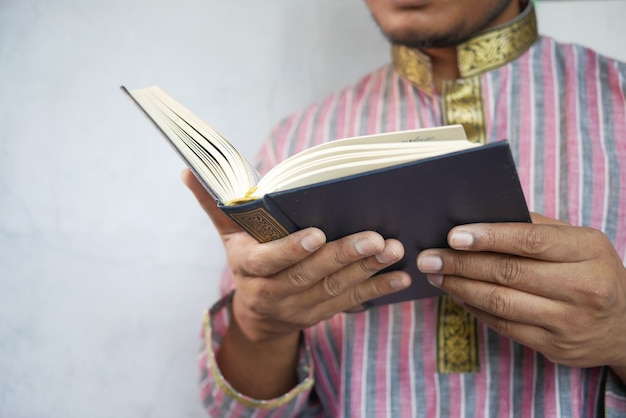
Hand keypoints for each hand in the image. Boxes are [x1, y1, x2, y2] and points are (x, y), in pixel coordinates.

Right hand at [182, 169, 410, 341]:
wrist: (257, 314)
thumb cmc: (246, 259)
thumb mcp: (227, 232)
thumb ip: (214, 202)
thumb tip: (189, 168)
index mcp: (248, 267)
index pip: (269, 261)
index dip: (292, 250)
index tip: (318, 234)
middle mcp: (271, 292)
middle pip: (309, 276)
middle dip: (343, 257)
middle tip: (374, 237)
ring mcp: (298, 308)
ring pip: (334, 291)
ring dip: (366, 271)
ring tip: (393, 250)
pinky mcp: (320, 315)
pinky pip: (349, 304)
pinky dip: (376, 291)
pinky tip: (399, 278)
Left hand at [417, 213, 625, 372]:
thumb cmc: (591, 271)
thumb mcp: (578, 242)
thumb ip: (535, 228)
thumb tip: (480, 218)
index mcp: (588, 251)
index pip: (530, 241)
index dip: (488, 237)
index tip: (453, 236)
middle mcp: (583, 288)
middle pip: (508, 273)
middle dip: (461, 264)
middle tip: (428, 257)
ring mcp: (569, 322)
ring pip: (500, 302)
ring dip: (460, 287)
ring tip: (435, 275)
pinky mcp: (554, 347)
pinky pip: (503, 326)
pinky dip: (474, 308)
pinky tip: (457, 294)